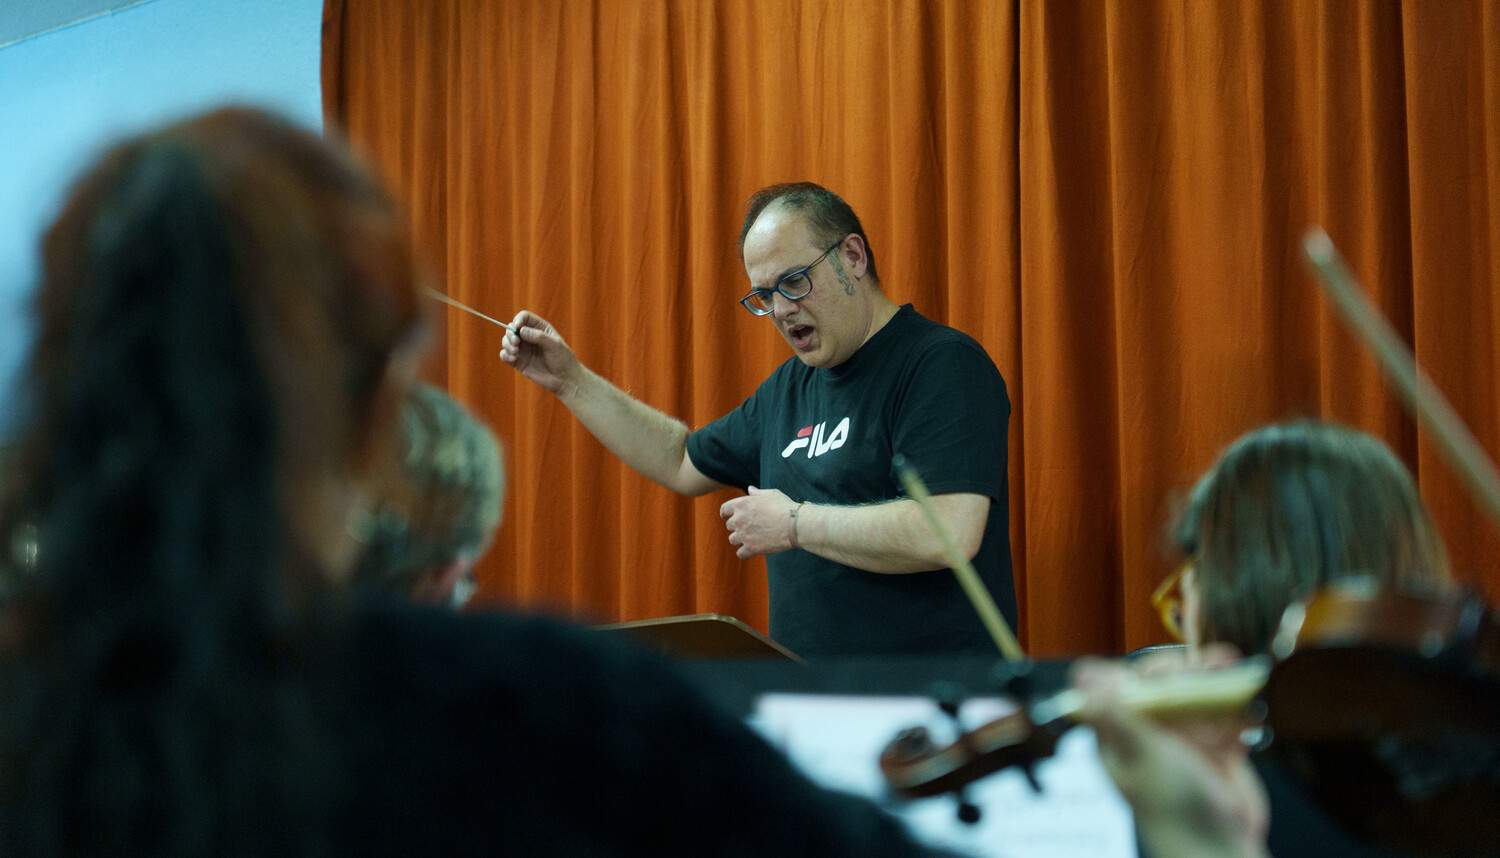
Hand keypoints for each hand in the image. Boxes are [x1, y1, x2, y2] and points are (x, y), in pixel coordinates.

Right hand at [499, 310, 580, 395]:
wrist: (564, 379)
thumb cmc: (563, 359)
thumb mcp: (554, 345)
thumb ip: (539, 336)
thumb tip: (521, 331)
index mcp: (539, 328)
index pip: (524, 317)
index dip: (518, 320)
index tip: (516, 327)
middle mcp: (529, 337)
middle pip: (512, 328)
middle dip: (510, 333)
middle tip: (516, 342)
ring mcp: (523, 349)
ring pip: (506, 341)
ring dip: (507, 344)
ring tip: (515, 352)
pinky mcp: (518, 361)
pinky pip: (505, 355)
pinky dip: (505, 355)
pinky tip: (513, 358)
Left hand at [719, 486, 796, 559]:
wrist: (794, 524)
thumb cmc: (784, 507)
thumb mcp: (770, 494)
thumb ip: (757, 493)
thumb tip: (750, 489)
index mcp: (742, 504)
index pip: (724, 509)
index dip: (726, 513)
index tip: (728, 516)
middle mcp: (739, 519)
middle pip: (729, 525)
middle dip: (737, 526)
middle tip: (749, 527)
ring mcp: (744, 534)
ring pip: (733, 539)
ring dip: (740, 539)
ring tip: (752, 538)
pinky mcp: (751, 548)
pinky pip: (740, 553)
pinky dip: (745, 553)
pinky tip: (751, 551)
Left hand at [1072, 647, 1268, 857]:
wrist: (1220, 846)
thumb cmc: (1172, 808)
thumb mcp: (1141, 754)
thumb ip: (1115, 713)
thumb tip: (1080, 675)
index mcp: (1117, 732)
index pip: (1118, 684)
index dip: (1140, 670)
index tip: (1163, 669)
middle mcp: (1148, 730)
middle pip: (1160, 682)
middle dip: (1182, 670)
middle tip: (1203, 667)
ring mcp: (1182, 737)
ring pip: (1192, 692)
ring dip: (1210, 676)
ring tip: (1225, 663)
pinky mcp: (1214, 745)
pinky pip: (1221, 711)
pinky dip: (1231, 699)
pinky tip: (1240, 692)